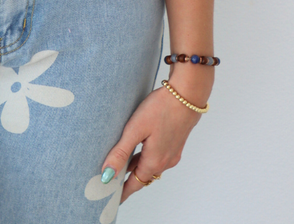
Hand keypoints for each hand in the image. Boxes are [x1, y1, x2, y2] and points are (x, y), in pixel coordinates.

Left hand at [101, 69, 211, 202]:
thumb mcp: (135, 129)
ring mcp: (172, 152)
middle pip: (143, 175)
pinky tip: (139, 147)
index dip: (123, 192)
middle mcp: (165, 160)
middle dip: (129, 179)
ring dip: (137, 167)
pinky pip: (158, 156)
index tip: (114, 198)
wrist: (187, 95)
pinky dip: (146, 157)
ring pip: (151, 165)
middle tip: (114, 181)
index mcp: (154, 161)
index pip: (135, 184)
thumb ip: (120, 152)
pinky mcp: (175, 142)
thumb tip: (107, 174)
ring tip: (122, 165)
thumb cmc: (161, 108)